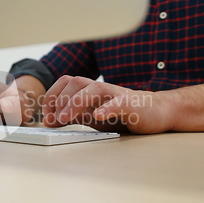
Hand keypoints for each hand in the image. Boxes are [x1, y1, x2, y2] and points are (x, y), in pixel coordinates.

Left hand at [41, 76, 175, 133]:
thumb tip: (50, 120)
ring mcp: (116, 94)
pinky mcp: (131, 104)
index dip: (52, 96)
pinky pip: (118, 103)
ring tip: (65, 118)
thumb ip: (73, 116)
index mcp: (90, 89)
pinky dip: (106, 108)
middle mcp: (101, 88)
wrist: (157, 112)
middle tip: (54, 119)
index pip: (65, 82)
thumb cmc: (123, 113)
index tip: (46, 115)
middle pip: (75, 82)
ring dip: (76, 102)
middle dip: (60, 99)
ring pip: (93, 88)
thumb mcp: (93, 116)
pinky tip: (97, 116)